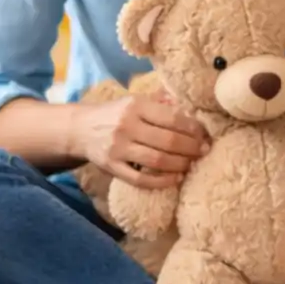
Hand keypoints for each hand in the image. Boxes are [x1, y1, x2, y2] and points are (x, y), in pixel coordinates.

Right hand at [74, 95, 209, 188]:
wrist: (79, 129)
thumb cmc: (114, 115)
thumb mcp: (133, 101)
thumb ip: (159, 102)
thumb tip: (188, 106)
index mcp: (135, 106)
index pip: (172, 117)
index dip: (193, 128)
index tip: (205, 135)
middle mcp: (127, 126)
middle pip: (168, 140)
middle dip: (191, 148)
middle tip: (204, 152)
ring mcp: (118, 148)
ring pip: (157, 160)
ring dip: (180, 165)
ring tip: (191, 165)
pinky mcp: (111, 167)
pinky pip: (140, 179)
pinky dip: (161, 181)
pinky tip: (175, 179)